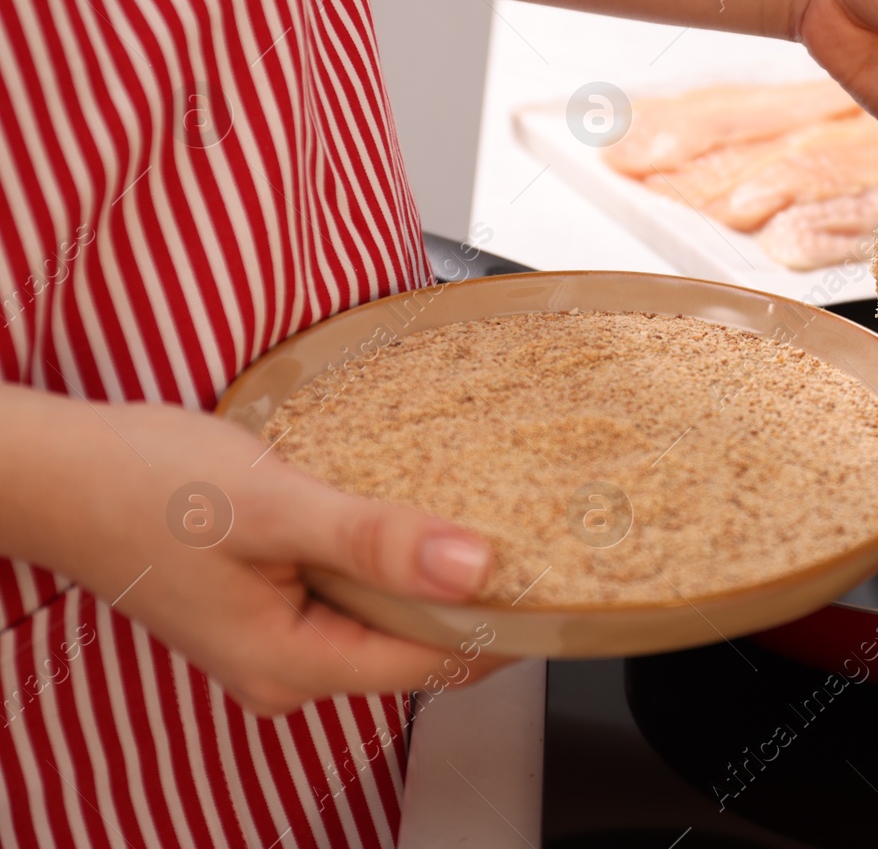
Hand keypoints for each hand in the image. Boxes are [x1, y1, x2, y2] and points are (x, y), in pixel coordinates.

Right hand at [10, 390, 503, 715]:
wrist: (57, 471)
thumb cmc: (144, 484)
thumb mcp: (275, 506)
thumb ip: (375, 539)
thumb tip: (475, 566)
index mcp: (295, 665)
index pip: (436, 665)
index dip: (504, 624)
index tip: (556, 577)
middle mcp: (289, 670)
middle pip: (416, 647)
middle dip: (475, 600)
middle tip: (535, 536)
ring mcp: (276, 641)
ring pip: (386, 617)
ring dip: (431, 575)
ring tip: (488, 517)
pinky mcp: (267, 605)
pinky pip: (351, 594)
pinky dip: (387, 560)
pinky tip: (411, 515)